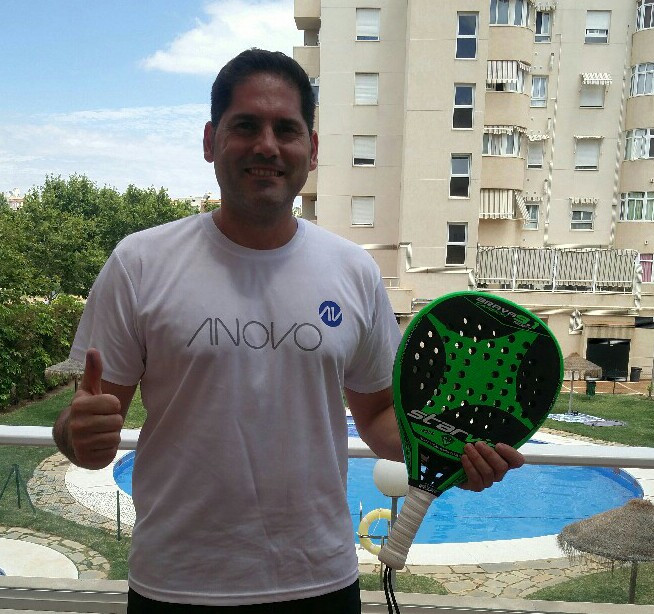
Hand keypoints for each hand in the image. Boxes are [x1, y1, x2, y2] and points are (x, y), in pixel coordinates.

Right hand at [68, 349, 123, 468]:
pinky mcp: (87, 460)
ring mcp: (80, 444)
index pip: (115, 404)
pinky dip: (108, 449)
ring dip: (111, 435)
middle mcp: (77, 425)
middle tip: (101, 422)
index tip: (103, 407)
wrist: (71, 439)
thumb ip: (94, 371)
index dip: (113, 405)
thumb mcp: (89, 390)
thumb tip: (93, 349)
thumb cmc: (87, 410)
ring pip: (115, 436)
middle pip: (117, 421)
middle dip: (113, 421)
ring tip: (100, 433)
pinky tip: (98, 446)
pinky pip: (111, 452)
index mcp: (79, 406)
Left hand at [458, 442, 523, 491]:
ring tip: (467, 448)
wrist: (456, 465)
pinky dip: (470, 467)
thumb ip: (487, 439)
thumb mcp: (480, 443)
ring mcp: (489, 481)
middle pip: (502, 467)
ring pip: (488, 472)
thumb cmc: (472, 450)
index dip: (510, 454)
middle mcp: (499, 473)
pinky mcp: (477, 487)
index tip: (498, 445)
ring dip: (477, 458)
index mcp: (504, 460)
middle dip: (489, 454)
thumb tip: (485, 428)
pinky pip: (476, 479)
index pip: (517, 461)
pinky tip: (464, 458)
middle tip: (478, 444)